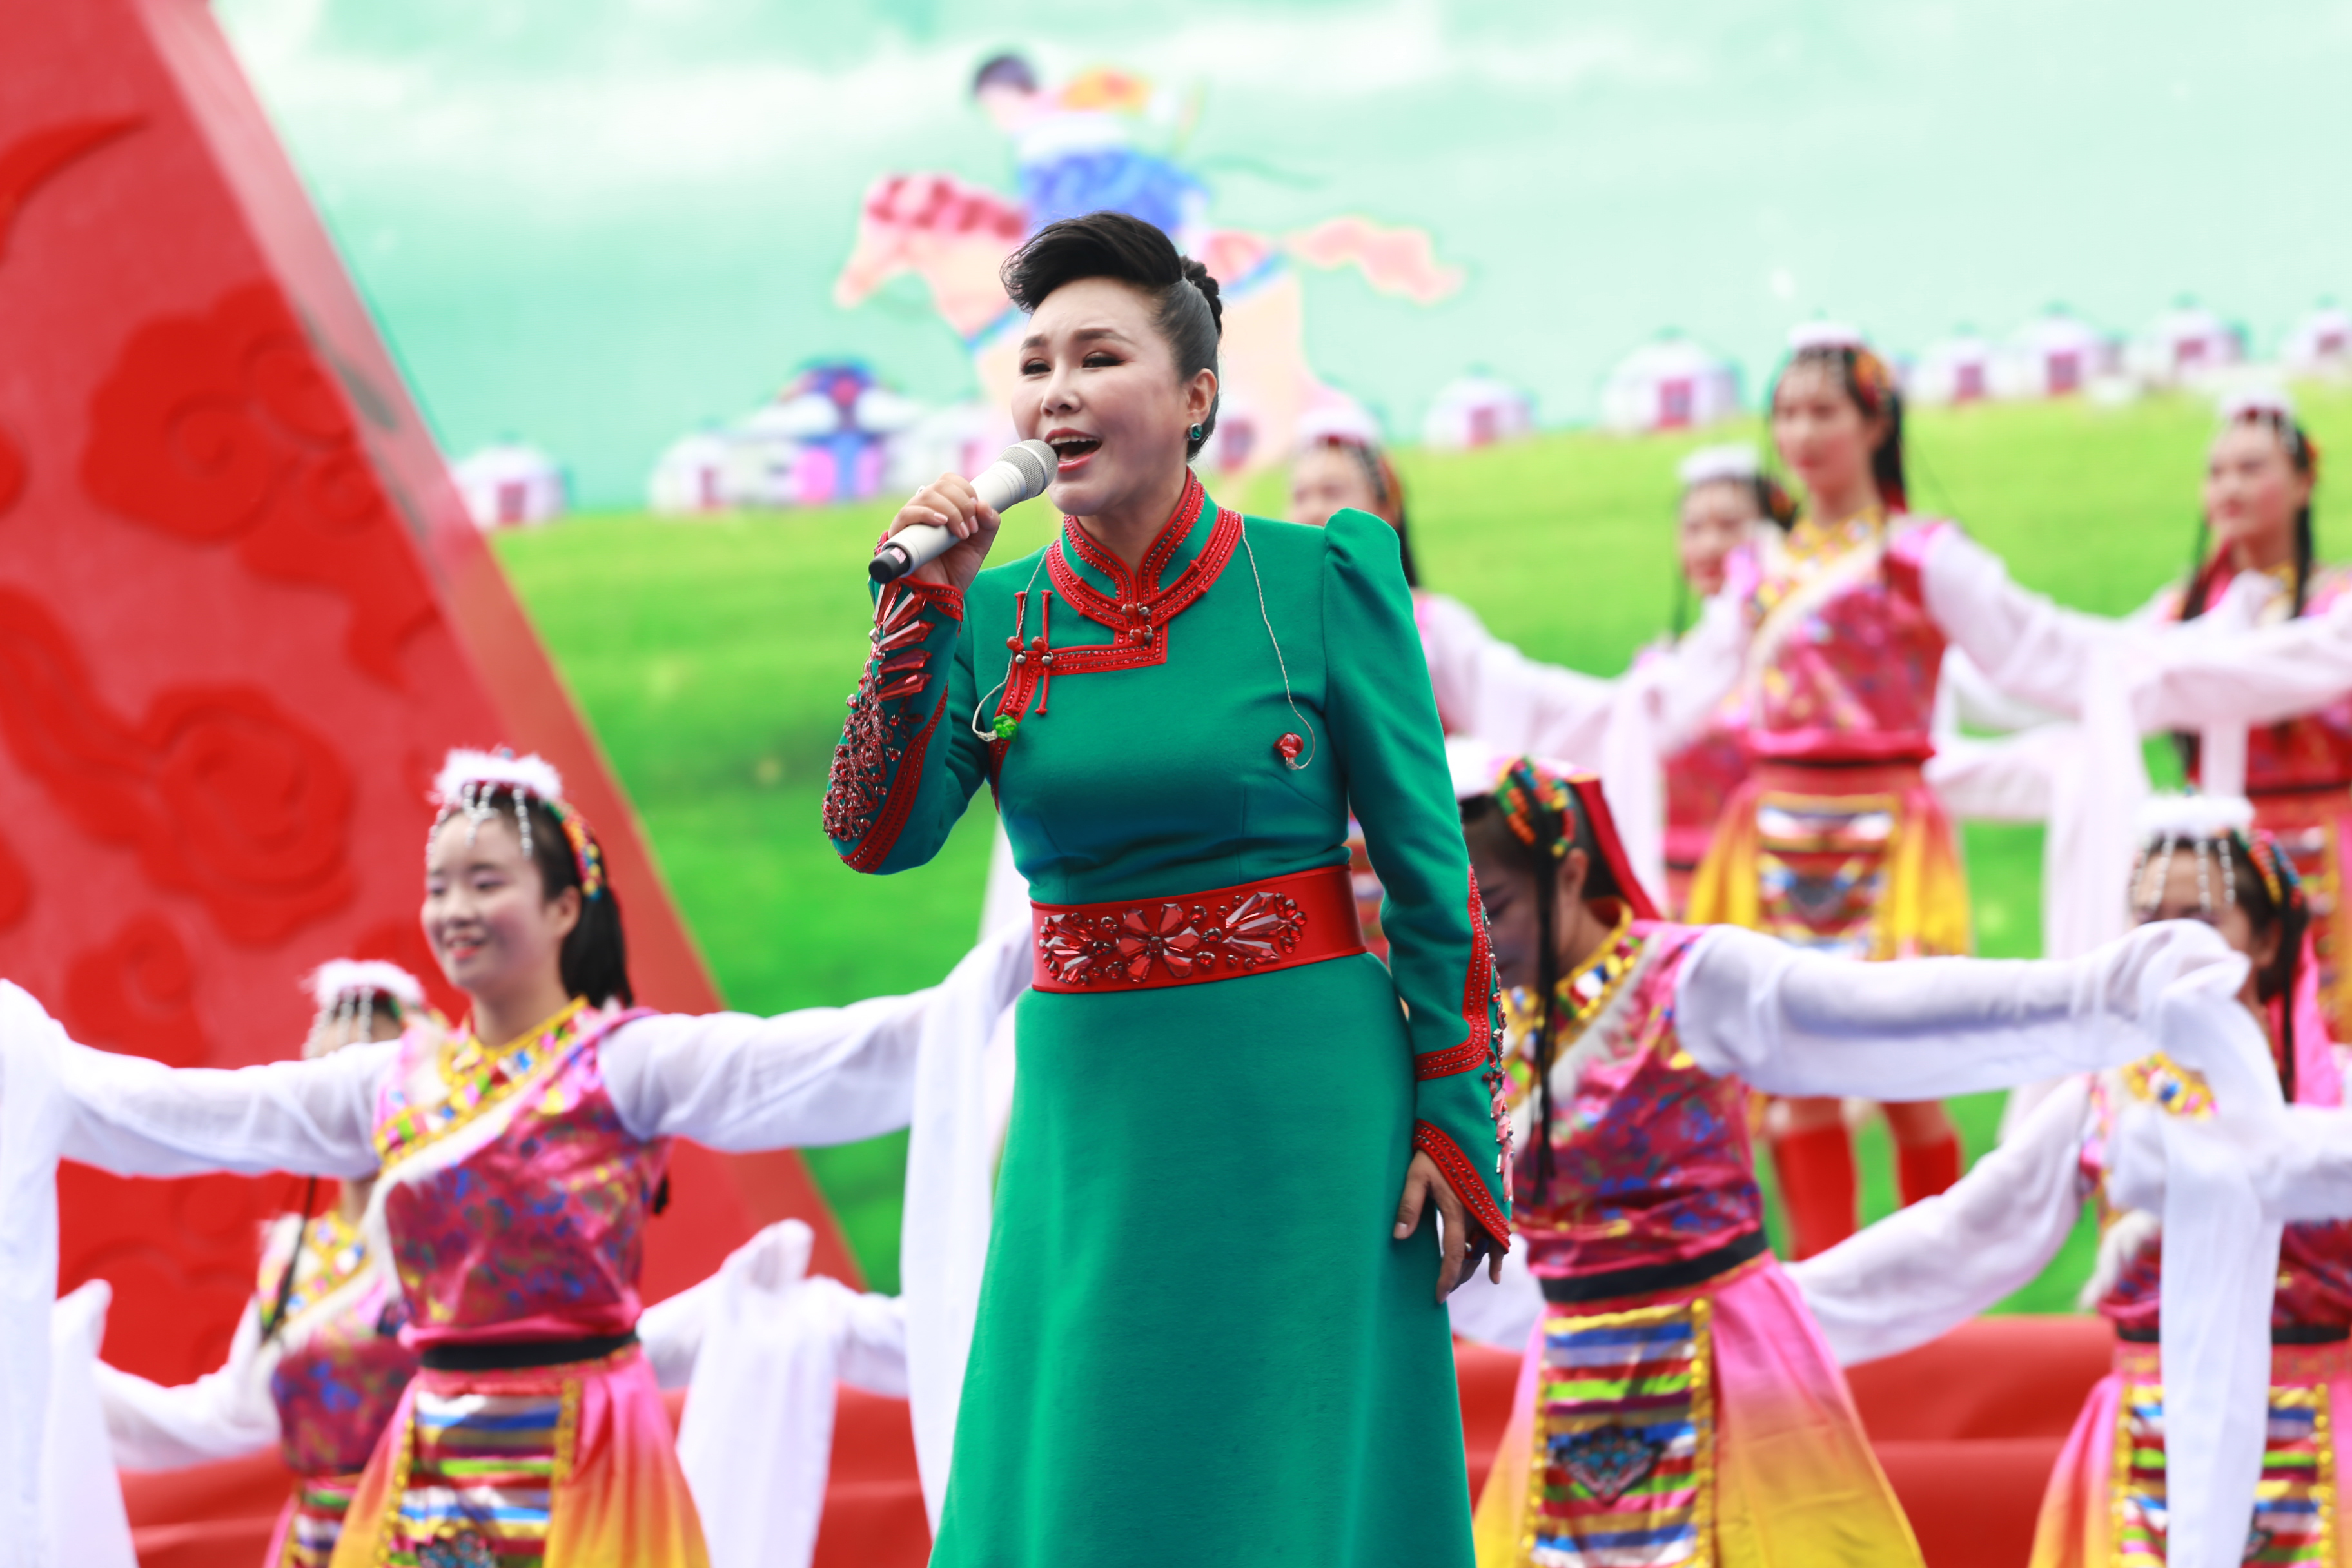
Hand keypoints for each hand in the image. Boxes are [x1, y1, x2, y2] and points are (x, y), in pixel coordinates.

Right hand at [890, 473, 1001, 594]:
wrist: (944, 593)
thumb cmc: (958, 567)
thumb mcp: (980, 543)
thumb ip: (989, 523)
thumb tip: (984, 504)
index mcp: (942, 506)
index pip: (949, 481)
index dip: (965, 490)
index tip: (977, 511)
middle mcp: (924, 508)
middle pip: (940, 486)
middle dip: (962, 503)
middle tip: (970, 528)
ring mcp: (910, 520)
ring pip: (926, 496)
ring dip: (950, 510)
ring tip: (961, 533)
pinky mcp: (898, 534)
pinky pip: (907, 513)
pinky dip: (926, 513)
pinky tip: (941, 522)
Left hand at [1394, 1149, 1504, 1302]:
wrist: (1464, 1123)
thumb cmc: (1435, 1148)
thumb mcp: (1416, 1174)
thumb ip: (1409, 1205)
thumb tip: (1399, 1237)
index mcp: (1457, 1210)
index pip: (1454, 1255)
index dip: (1446, 1279)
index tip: (1437, 1297)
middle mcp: (1478, 1213)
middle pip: (1472, 1257)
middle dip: (1458, 1277)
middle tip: (1443, 1291)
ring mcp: (1491, 1207)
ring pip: (1486, 1248)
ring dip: (1474, 1267)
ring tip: (1459, 1281)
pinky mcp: (1497, 1201)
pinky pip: (1500, 1234)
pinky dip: (1497, 1254)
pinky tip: (1493, 1273)